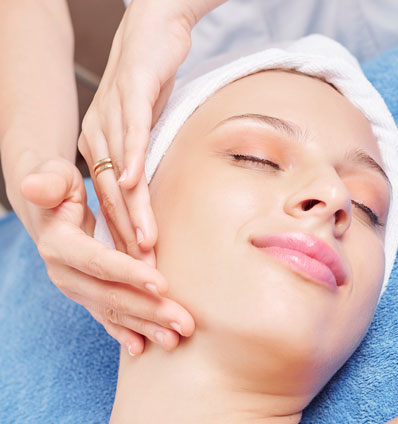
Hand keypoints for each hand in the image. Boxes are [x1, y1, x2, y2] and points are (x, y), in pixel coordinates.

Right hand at [19, 157, 194, 354]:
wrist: (49, 211)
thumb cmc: (60, 187)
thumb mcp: (54, 178)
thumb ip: (49, 182)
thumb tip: (34, 186)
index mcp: (59, 245)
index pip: (99, 262)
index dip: (130, 273)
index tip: (163, 285)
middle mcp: (65, 273)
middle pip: (111, 295)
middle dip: (150, 311)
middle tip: (185, 324)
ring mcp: (75, 288)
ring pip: (113, 312)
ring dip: (146, 327)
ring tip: (175, 340)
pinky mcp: (85, 295)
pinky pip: (106, 317)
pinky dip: (125, 333)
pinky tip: (142, 349)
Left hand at [78, 0, 196, 259]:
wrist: (153, 29)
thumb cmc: (152, 85)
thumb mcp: (147, 133)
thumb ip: (146, 166)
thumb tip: (154, 201)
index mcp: (99, 148)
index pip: (111, 204)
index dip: (124, 239)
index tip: (139, 271)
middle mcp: (97, 134)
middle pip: (112, 198)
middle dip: (128, 239)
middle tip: (143, 274)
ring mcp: (113, 113)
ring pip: (120, 172)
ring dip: (132, 211)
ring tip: (145, 246)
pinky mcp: (132, 91)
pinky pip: (131, 130)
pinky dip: (133, 157)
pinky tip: (135, 182)